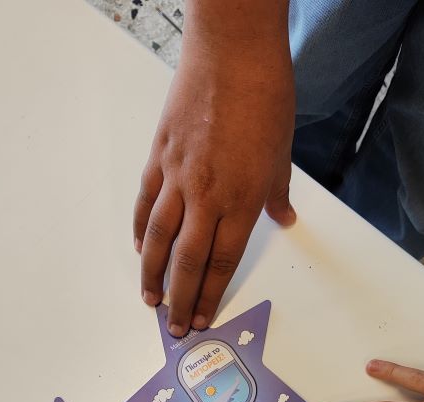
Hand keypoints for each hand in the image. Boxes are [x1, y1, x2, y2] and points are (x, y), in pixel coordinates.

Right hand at [134, 29, 295, 335]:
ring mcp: (178, 177)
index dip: (210, 295)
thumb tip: (284, 217)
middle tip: (173, 327)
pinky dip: (139, 229)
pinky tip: (138, 248)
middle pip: (187, 261)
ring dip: (151, 274)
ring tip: (149, 299)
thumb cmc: (264, 98)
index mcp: (241, 200)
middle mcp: (207, 196)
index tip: (202, 318)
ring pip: (157, 238)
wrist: (232, 53)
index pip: (222, 262)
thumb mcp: (283, 152)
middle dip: (180, 299)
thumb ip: (277, 193)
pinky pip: (145, 202)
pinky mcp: (159, 157)